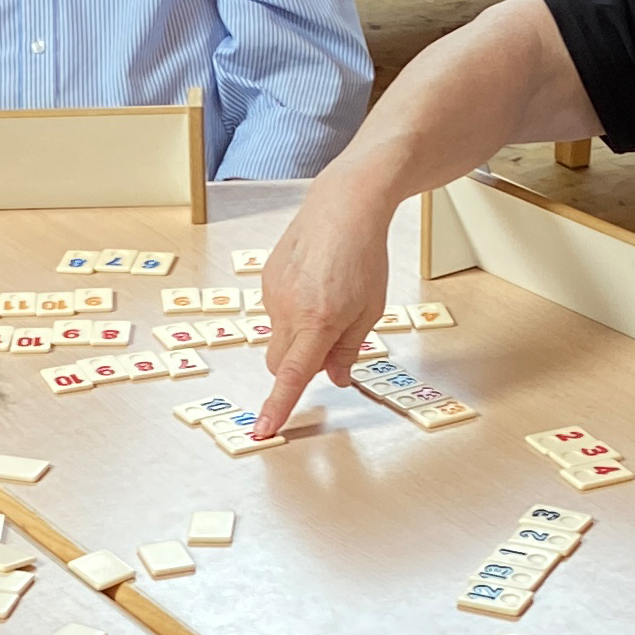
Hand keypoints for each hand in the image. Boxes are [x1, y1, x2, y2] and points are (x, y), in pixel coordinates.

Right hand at [254, 186, 393, 435]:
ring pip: (278, 337)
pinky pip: (274, 312)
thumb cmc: (363, 255)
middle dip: (299, 365)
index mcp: (318, 321)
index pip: (292, 375)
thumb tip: (336, 378)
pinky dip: (292, 312)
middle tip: (331, 341)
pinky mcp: (265, 279)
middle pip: (280, 362)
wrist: (343, 206)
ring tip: (327, 300)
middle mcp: (288, 309)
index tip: (264, 429)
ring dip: (298, 336)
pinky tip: (313, 285)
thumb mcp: (370, 310)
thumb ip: (349, 349)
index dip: (278, 406)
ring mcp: (272, 293)